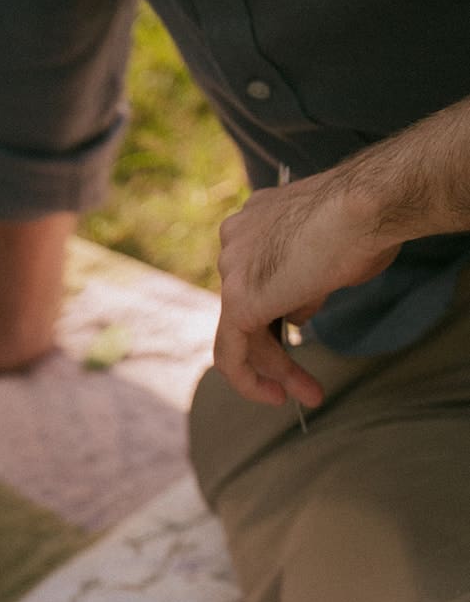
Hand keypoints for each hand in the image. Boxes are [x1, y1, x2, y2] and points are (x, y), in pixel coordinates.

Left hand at [213, 170, 399, 407]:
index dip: (280, 312)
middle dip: (277, 350)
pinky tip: (276, 397)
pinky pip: (231, 355)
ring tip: (308, 395)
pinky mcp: (238, 300)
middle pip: (249, 309)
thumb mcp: (332, 255)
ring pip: (242, 334)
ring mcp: (232, 268)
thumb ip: (308, 283)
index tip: (298, 334)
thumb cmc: (370, 220)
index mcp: (258, 221)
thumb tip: (297, 312)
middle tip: (305, 382)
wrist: (371, 204)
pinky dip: (249, 381)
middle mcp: (236, 240)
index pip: (259, 279)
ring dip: (275, 369)